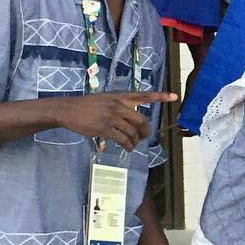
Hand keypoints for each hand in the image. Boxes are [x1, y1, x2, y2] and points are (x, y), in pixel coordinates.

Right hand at [57, 91, 177, 150]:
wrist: (69, 109)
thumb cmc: (88, 105)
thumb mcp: (106, 98)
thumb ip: (120, 105)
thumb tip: (131, 119)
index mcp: (121, 96)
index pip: (144, 95)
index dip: (160, 96)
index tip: (175, 97)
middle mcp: (120, 105)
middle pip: (142, 120)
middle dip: (146, 131)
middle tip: (144, 137)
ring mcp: (113, 117)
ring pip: (133, 132)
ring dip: (135, 141)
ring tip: (132, 144)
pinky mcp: (106, 129)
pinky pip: (123, 140)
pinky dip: (128, 146)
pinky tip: (127, 148)